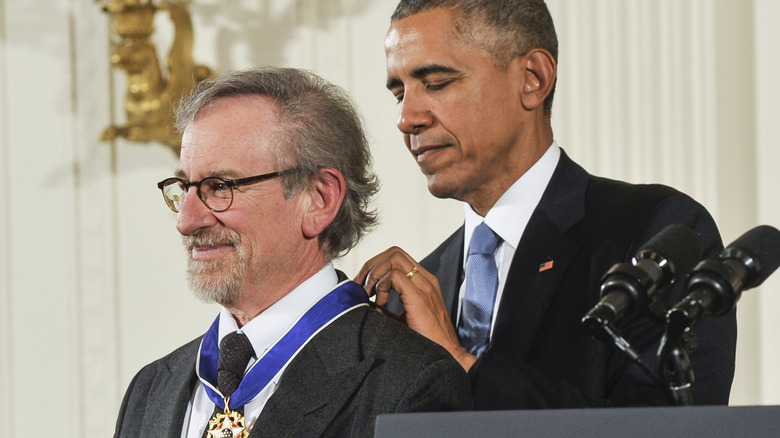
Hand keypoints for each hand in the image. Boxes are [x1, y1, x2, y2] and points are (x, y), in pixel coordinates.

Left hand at [355, 247, 476, 370]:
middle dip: (371, 265)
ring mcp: (424, 286)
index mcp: (423, 283)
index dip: (375, 266)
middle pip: (394, 252)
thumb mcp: (402, 320)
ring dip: (375, 273)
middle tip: (361, 286)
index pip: (397, 257)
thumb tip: (364, 304)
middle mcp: (426, 280)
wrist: (445, 356)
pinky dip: (382, 286)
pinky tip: (381, 303)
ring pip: (394, 258)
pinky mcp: (419, 297)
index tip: (363, 286)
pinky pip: (395, 275)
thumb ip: (386, 309)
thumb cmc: (426, 342)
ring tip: (371, 295)